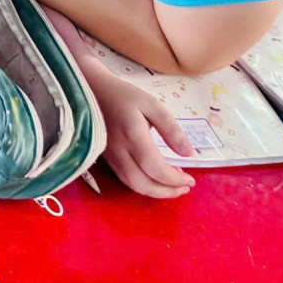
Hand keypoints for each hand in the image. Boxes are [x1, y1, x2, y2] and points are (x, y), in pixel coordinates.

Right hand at [88, 66, 195, 198]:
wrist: (91, 90)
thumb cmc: (123, 95)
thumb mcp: (152, 104)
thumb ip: (171, 129)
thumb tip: (188, 154)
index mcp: (133, 135)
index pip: (155, 168)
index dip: (174, 179)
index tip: (190, 180)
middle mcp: (119, 150)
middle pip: (143, 183)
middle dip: (166, 191)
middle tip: (185, 188)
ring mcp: (110, 156)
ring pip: (132, 184)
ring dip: (155, 191)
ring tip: (173, 187)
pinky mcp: (107, 158)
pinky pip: (125, 179)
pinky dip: (143, 185)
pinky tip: (154, 178)